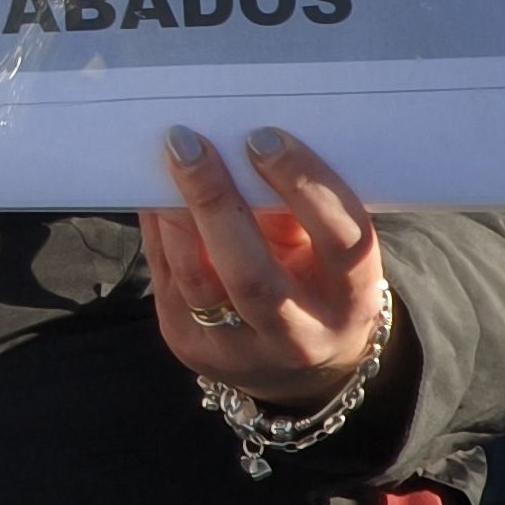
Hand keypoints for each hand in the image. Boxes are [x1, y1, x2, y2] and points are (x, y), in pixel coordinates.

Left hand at [142, 123, 391, 414]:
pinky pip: (168, 281)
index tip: (264, 137)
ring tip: (166, 165)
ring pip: (197, 281)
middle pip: (252, 275)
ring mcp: (240, 352)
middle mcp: (300, 337)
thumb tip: (239, 139)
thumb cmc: (315, 281)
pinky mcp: (192, 349)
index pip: (341, 242)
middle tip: (188, 143)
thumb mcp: (324, 250)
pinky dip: (161, 233)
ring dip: (175, 216)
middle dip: (215, 202)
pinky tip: (154, 196)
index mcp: (351, 302)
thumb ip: (294, 208)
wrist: (295, 366)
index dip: (304, 186)